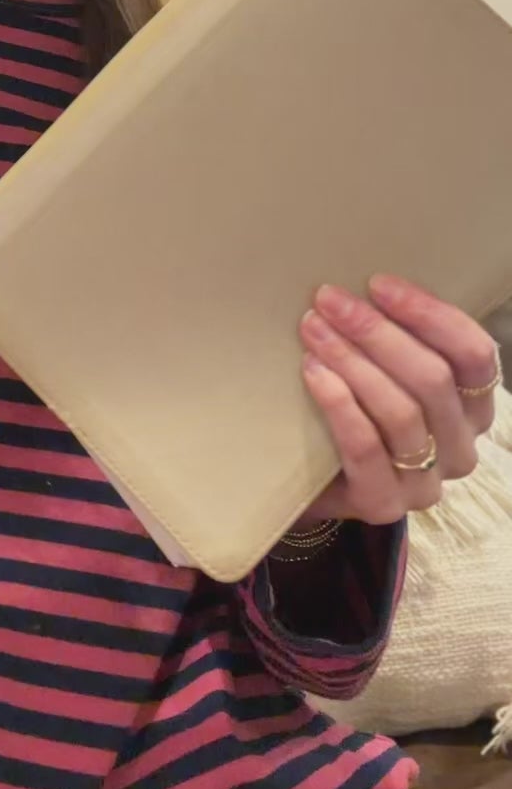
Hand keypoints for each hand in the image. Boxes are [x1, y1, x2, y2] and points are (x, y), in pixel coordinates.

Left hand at [294, 276, 501, 526]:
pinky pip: (366, 450)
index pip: (474, 354)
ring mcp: (426, 482)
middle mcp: (460, 446)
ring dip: (354, 363)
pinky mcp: (384, 505)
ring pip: (401, 413)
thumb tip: (367, 283)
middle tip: (330, 300)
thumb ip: (396, 336)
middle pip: (434, 379)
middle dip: (378, 332)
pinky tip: (314, 373)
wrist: (313, 481)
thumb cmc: (357, 407)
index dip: (429, 314)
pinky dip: (340, 406)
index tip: (378, 283)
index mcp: (474, 405)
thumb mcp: (388, 369)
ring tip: (315, 330)